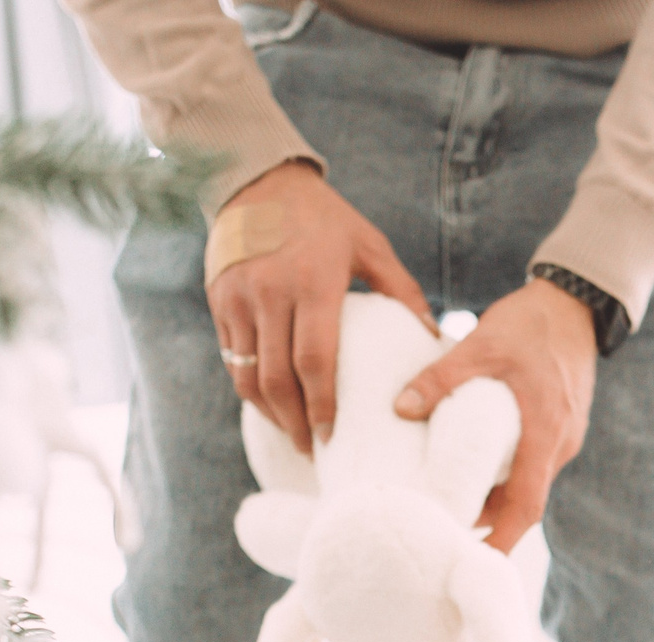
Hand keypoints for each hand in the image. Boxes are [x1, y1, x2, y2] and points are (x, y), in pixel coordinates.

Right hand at [208, 162, 434, 453]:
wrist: (258, 180)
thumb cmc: (325, 218)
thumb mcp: (369, 244)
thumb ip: (402, 290)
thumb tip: (435, 336)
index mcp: (313, 282)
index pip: (314, 361)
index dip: (321, 406)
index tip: (331, 436)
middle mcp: (270, 292)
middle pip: (276, 378)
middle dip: (293, 422)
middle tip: (311, 449)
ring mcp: (238, 297)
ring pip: (246, 374)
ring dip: (267, 412)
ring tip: (290, 433)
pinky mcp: (219, 299)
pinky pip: (231, 356)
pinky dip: (249, 385)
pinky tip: (270, 403)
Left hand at [395, 277, 596, 551]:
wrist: (576, 302)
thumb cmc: (533, 322)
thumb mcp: (483, 344)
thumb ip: (441, 377)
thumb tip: (400, 409)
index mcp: (546, 433)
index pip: (526, 506)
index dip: (500, 541)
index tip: (474, 567)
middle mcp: (560, 445)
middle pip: (522, 502)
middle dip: (484, 522)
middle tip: (439, 532)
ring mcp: (562, 438)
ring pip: (525, 483)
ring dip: (491, 496)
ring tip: (446, 500)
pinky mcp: (558, 427)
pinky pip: (529, 463)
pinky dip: (501, 474)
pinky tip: (469, 466)